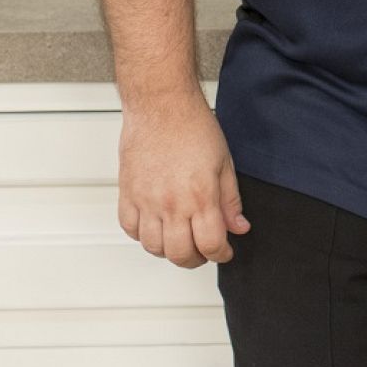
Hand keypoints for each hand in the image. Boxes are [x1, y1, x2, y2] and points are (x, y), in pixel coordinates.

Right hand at [117, 91, 249, 268]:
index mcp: (200, 196)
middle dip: (195, 259)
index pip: (210, 244)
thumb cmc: (194, 127)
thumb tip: (238, 226)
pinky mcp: (127, 195)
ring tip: (181, 239)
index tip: (224, 252)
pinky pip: (130, 230)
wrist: (162, 106)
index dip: (220, 254)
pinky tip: (156, 227)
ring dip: (169, 250)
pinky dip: (143, 236)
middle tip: (203, 251)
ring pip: (153, 247)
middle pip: (179, 254)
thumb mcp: (224, 163)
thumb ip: (230, 200)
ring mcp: (146, 202)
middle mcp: (171, 204)